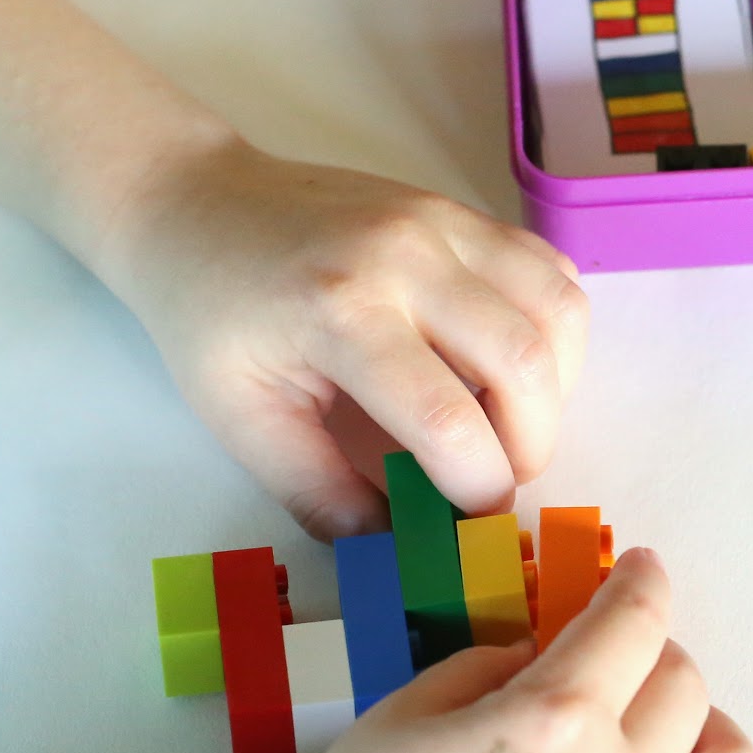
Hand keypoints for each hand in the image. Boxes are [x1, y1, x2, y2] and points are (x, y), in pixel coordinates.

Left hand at [107, 138, 588, 535]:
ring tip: (510, 420)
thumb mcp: (242, 419)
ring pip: (558, 310)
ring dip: (555, 387)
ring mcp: (444, 222)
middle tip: (496, 476)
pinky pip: (551, 271)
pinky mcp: (464, 213)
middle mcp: (406, 256)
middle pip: (525, 364)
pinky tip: (513, 364)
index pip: (449, 421)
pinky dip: (554, 331)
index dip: (478, 490)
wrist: (195, 202)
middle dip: (530, 446)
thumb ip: (323, 494)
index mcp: (339, 312)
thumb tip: (400, 549)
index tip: (470, 521)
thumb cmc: (209, 315)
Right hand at [249, 549, 752, 752]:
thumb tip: (539, 662)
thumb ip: (487, 671)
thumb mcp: (402, 717)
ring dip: (705, 731)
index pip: (635, 624)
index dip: (644, 582)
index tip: (643, 570)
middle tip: (616, 661)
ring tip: (659, 736)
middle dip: (656, 651)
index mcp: (559, 720)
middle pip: (687, 687)